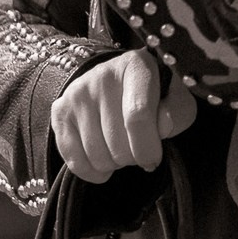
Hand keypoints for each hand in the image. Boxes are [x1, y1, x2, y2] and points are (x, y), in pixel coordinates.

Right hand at [51, 49, 195, 182]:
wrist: (123, 87)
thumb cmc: (157, 99)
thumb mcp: (177, 103)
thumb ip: (176, 114)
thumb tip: (163, 125)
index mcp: (137, 65)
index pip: (137, 116)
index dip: (147, 148)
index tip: (153, 160)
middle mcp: (102, 74)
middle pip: (116, 141)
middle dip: (132, 158)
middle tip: (137, 148)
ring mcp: (78, 92)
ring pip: (96, 155)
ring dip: (114, 164)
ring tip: (121, 148)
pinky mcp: (60, 111)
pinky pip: (73, 160)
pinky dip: (92, 172)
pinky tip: (104, 160)